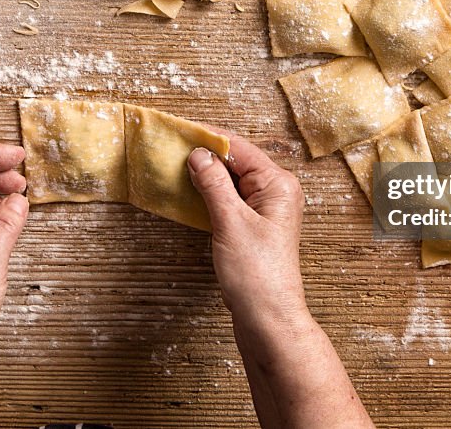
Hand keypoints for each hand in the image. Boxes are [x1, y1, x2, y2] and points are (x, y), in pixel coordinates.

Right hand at [187, 134, 307, 326]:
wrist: (269, 319)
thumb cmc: (257, 275)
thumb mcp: (231, 223)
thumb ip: (214, 185)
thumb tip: (198, 154)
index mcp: (278, 184)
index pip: (239, 148)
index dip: (209, 138)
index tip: (179, 131)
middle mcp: (276, 192)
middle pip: (237, 161)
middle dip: (206, 155)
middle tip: (172, 147)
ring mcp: (266, 210)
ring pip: (231, 181)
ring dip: (206, 175)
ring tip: (175, 165)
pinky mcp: (254, 227)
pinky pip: (230, 200)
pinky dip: (210, 194)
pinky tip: (190, 192)